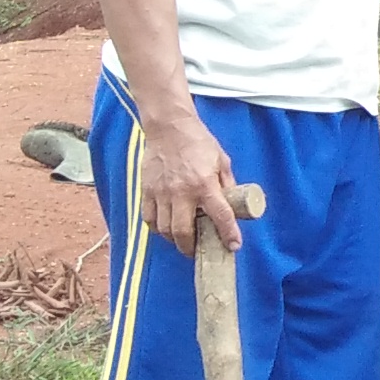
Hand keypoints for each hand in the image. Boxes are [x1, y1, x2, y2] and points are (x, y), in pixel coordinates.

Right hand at [138, 108, 242, 253]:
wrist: (169, 128)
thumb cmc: (198, 143)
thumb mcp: (222, 161)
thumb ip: (227, 184)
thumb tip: (232, 204)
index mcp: (205, 184)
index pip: (220, 215)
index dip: (229, 234)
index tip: (233, 246)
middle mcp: (182, 192)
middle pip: (184, 232)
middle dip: (191, 248)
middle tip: (197, 250)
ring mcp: (161, 193)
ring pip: (164, 230)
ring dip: (174, 240)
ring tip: (183, 241)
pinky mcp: (147, 191)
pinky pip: (149, 219)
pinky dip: (158, 229)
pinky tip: (165, 229)